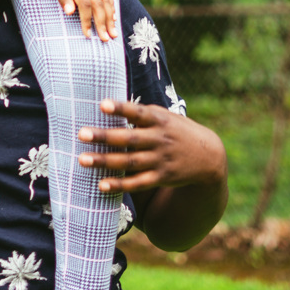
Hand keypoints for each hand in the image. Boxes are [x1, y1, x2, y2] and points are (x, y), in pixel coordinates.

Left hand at [35, 0, 116, 40]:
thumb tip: (70, 12)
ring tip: (114, 32)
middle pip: (99, 6)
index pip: (85, 6)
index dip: (87, 22)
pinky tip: (113, 13)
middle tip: (107, 40)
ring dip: (110, 17)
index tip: (88, 36)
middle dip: (103, 24)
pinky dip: (111, 3)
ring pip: (105, 0)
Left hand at [78, 98, 226, 193]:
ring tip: (82, 159)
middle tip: (81, 133)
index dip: (120, 108)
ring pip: (129, 162)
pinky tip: (102, 184)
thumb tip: (112, 106)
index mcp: (159, 120)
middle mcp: (159, 140)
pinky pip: (138, 183)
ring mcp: (160, 160)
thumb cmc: (177, 130)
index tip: (102, 104)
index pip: (137, 113)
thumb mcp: (165, 116)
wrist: (209, 157)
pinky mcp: (162, 178)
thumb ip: (142, 113)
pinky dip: (120, 185)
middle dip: (104, 137)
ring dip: (105, 162)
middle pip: (128, 139)